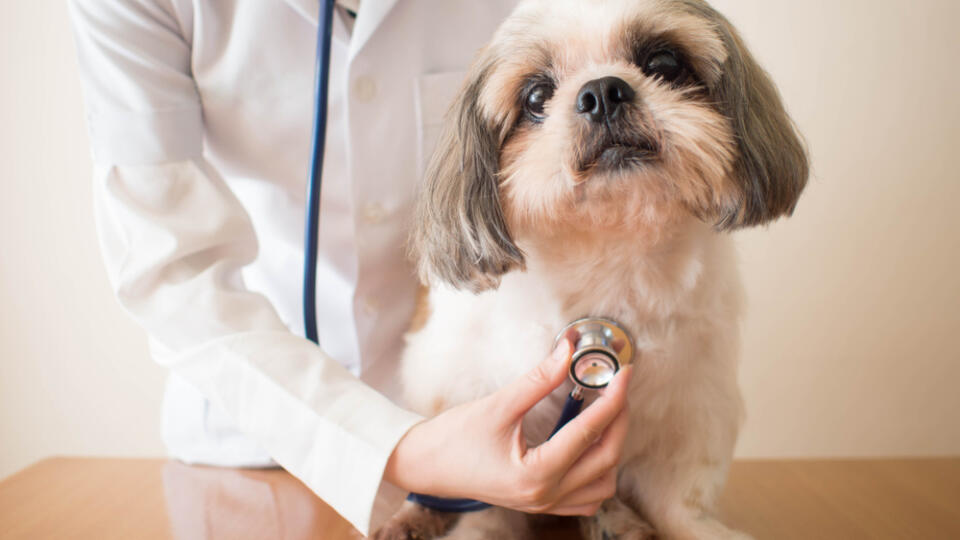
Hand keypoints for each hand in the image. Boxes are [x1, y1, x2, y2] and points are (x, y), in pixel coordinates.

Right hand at [384, 337, 632, 515]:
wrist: (424, 466)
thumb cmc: (454, 438)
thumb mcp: (497, 405)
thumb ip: (537, 380)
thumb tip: (567, 351)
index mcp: (536, 474)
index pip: (589, 432)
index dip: (613, 399)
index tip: (623, 374)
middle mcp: (545, 496)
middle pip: (606, 459)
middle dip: (618, 420)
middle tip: (618, 388)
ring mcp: (544, 505)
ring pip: (602, 484)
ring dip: (611, 449)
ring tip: (603, 415)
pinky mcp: (540, 504)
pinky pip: (587, 498)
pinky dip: (598, 472)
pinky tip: (588, 445)